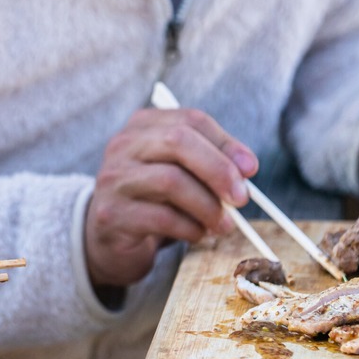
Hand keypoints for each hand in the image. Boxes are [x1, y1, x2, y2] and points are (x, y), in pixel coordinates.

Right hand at [85, 107, 257, 287]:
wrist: (107, 238)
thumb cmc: (152, 200)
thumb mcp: (178, 172)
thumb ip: (208, 164)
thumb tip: (246, 169)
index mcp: (142, 126)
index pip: (190, 120)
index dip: (226, 143)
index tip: (251, 169)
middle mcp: (123, 145)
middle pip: (178, 141)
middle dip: (218, 170)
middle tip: (241, 199)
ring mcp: (114, 179)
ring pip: (171, 181)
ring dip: (208, 206)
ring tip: (223, 225)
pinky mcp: (112, 214)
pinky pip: (161, 218)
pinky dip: (190, 229)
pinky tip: (198, 235)